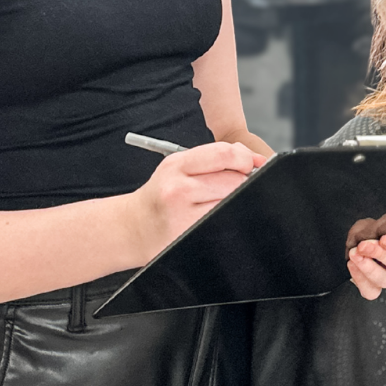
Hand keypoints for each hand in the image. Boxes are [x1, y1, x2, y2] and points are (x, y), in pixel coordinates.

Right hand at [136, 142, 264, 258]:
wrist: (132, 227)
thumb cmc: (160, 196)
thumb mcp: (177, 168)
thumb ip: (212, 159)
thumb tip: (253, 158)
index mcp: (177, 164)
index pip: (223, 153)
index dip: (245, 157)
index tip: (251, 163)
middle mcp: (178, 186)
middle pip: (233, 180)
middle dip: (244, 182)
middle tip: (239, 185)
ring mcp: (183, 213)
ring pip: (230, 200)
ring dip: (235, 200)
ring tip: (220, 201)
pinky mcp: (188, 232)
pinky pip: (223, 219)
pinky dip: (227, 215)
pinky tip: (215, 215)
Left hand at [347, 218, 385, 300]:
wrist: (354, 240)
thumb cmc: (368, 230)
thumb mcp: (377, 221)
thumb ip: (381, 227)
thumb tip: (380, 234)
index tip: (383, 239)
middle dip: (382, 255)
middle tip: (364, 245)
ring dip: (369, 267)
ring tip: (355, 254)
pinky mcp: (374, 287)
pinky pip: (371, 291)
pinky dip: (360, 278)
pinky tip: (352, 264)